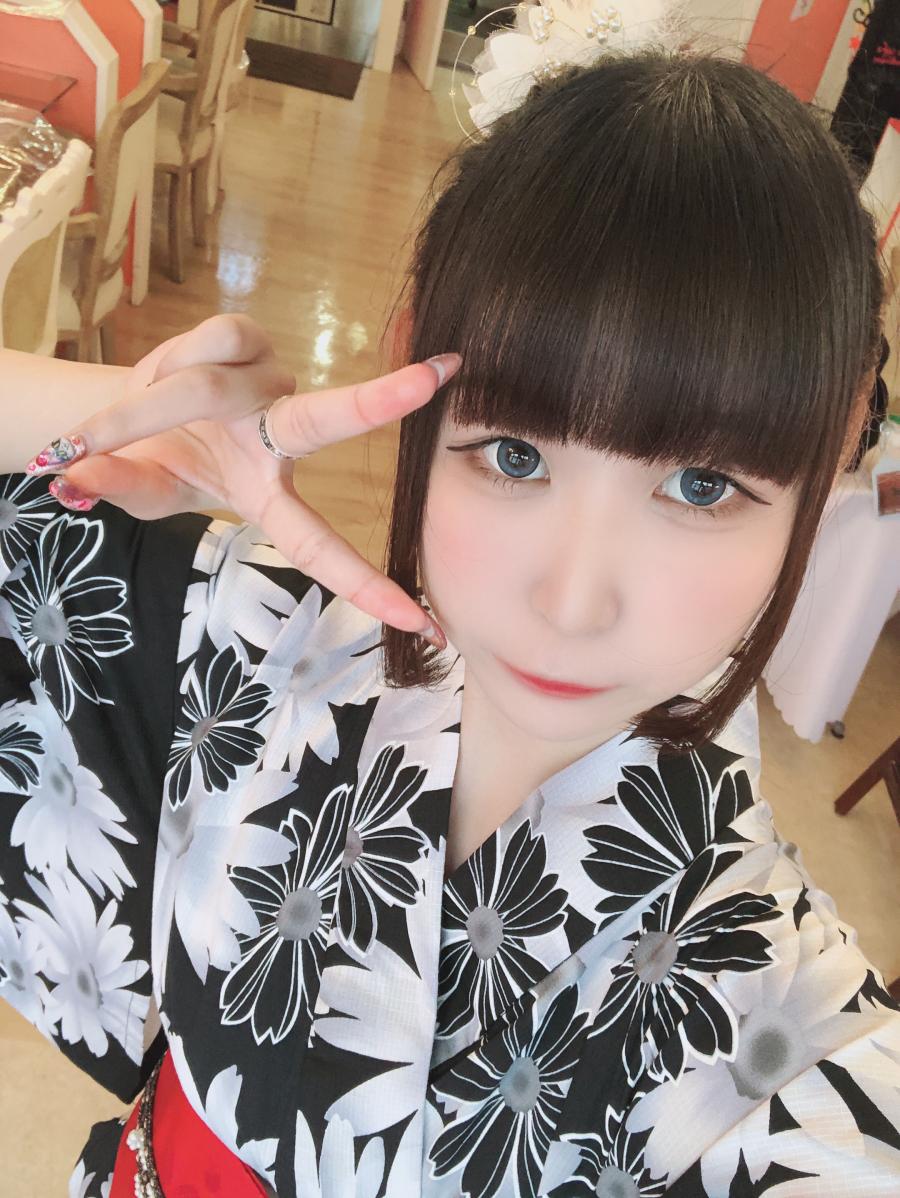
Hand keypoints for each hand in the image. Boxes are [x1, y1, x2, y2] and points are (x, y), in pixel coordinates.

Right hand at [25, 314, 460, 642]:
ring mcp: (269, 384)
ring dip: (142, 403)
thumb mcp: (140, 492)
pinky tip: (151, 374)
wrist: (135, 411)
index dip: (365, 584)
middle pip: (324, 420)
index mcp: (266, 497)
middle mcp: (280, 438)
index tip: (421, 622)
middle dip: (377, 400)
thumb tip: (76, 478)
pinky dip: (162, 360)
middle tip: (434, 376)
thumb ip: (119, 490)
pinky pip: (206, 341)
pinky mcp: (251, 341)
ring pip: (207, 379)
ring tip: (111, 422)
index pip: (319, 546)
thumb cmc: (153, 464)